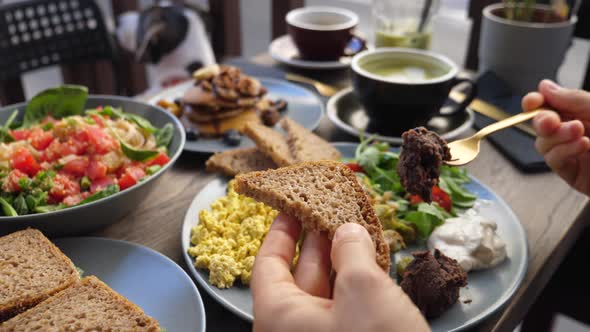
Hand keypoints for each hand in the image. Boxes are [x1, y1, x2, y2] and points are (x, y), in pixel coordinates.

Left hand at [251, 213, 428, 331]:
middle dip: (317, 241)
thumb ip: (352, 251)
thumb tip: (347, 231)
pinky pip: (343, 309)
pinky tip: (370, 264)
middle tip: (332, 211)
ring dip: (340, 261)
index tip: (290, 206)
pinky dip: (354, 285)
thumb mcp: (364, 289)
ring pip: (324, 292)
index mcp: (279, 317)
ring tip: (356, 230)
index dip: (280, 232)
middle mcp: (293, 330)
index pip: (267, 265)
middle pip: (297, 275)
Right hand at [523, 80, 589, 195]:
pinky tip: (582, 145)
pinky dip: (563, 151)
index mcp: (583, 112)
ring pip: (543, 143)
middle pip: (541, 124)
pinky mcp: (571, 173)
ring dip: (556, 136)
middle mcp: (575, 131)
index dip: (537, 101)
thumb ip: (574, 98)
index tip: (533, 101)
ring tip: (578, 133)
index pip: (550, 104)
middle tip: (551, 120)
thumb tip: (545, 86)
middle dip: (542, 120)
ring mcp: (572, 152)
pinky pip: (553, 160)